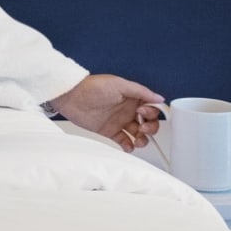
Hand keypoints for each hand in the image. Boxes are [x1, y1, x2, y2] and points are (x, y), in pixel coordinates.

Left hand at [49, 74, 165, 150]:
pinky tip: (127, 145)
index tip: (143, 114)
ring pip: (138, 134)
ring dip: (142, 140)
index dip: (152, 114)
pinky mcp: (110, 131)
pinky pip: (124, 141)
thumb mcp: (119, 85)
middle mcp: (128, 110)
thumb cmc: (92, 87)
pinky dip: (128, 146)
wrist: (71, 97)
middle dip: (150, 129)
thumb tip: (159, 97)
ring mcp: (119, 121)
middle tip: (142, 129)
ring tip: (137, 141)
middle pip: (148, 123)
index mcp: (132, 97)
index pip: (151, 109)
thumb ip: (140, 91)